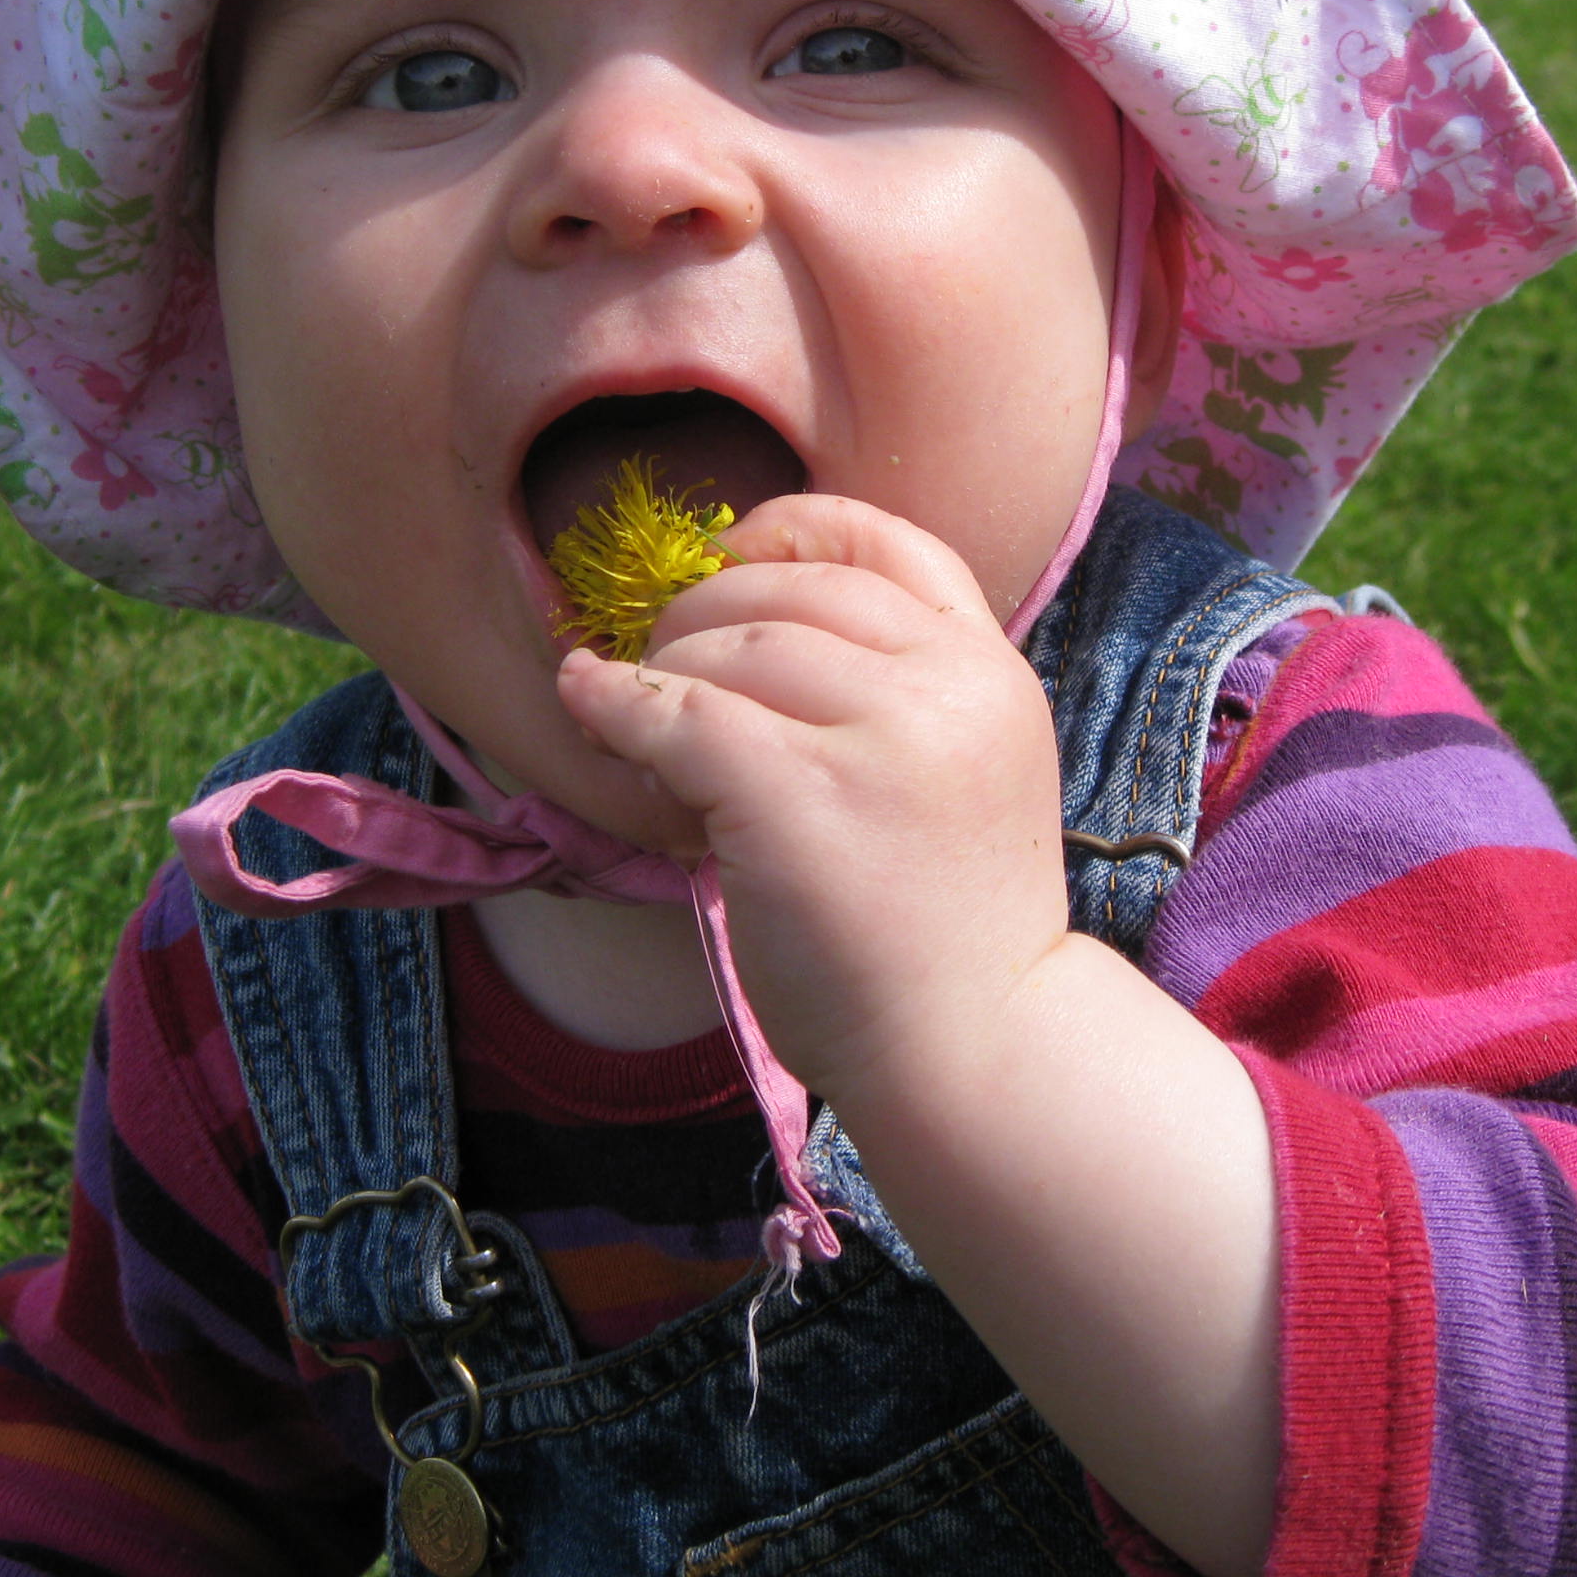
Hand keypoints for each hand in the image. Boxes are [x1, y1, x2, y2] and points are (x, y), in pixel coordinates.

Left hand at [552, 492, 1069, 1105]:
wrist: (976, 1047)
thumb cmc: (948, 927)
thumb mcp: (962, 772)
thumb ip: (895, 693)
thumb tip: (742, 626)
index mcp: (989, 671)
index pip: (887, 541)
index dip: (790, 529)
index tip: (730, 556)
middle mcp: (947, 686)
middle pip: (789, 588)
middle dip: (701, 615)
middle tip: (663, 670)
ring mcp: (880, 739)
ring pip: (729, 646)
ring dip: (662, 673)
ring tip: (642, 727)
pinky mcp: (801, 797)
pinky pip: (679, 715)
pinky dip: (616, 705)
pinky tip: (587, 706)